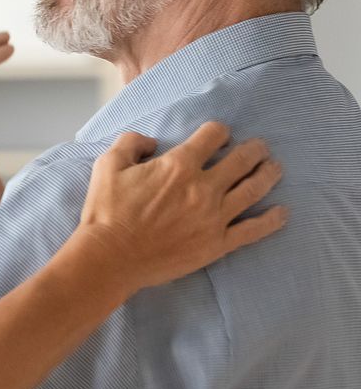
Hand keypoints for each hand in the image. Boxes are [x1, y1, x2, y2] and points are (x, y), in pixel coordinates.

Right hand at [73, 122, 286, 293]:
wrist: (110, 257)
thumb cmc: (106, 212)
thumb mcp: (107, 165)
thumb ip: (131, 143)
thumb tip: (151, 142)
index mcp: (179, 166)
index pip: (212, 136)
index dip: (219, 131)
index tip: (220, 134)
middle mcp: (203, 188)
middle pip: (242, 160)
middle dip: (254, 149)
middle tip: (260, 147)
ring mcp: (214, 217)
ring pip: (254, 189)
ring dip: (268, 174)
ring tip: (274, 167)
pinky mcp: (217, 243)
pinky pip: (254, 229)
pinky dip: (272, 220)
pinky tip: (282, 212)